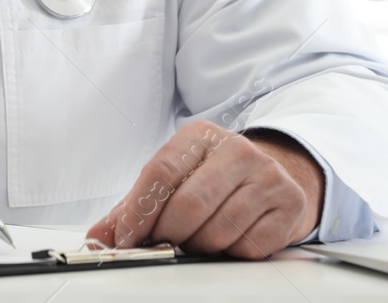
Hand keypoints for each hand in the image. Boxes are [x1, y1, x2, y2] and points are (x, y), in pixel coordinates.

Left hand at [85, 121, 324, 258]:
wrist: (274, 172)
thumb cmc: (215, 178)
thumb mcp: (175, 179)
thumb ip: (134, 206)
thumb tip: (98, 238)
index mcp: (201, 136)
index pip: (161, 172)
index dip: (137, 212)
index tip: (126, 240)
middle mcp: (237, 149)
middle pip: (188, 205)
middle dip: (167, 236)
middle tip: (162, 245)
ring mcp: (268, 176)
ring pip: (217, 231)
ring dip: (198, 248)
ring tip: (197, 239)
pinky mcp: (288, 205)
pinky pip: (247, 247)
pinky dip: (230, 253)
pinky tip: (229, 239)